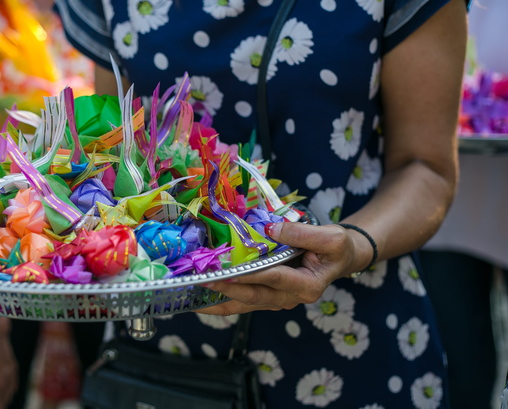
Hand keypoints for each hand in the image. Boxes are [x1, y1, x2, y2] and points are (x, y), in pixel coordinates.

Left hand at [198, 222, 363, 315]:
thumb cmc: (338, 247)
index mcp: (308, 285)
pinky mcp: (270, 296)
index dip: (249, 275)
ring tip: (192, 298)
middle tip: (201, 282)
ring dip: (219, 301)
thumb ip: (301, 234)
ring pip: (245, 305)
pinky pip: (244, 301)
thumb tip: (271, 229)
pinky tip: (202, 297)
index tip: (226, 272)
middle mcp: (291, 298)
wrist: (342, 258)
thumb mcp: (331, 237)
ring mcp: (279, 300)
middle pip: (254, 296)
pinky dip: (224, 299)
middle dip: (226, 290)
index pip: (274, 278)